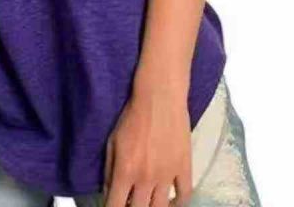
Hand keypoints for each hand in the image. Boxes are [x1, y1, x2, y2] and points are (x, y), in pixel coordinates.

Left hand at [104, 85, 191, 206]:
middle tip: (132, 201)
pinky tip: (171, 199)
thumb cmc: (132, 116)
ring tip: (149, 202)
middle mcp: (146, 178)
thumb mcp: (112, 141)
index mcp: (125, 171)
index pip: (115, 206)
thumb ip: (109, 169)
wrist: (160, 97)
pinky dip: (178, 202)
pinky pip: (184, 196)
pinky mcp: (184, 167)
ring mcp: (167, 175)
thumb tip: (109, 191)